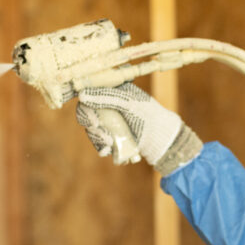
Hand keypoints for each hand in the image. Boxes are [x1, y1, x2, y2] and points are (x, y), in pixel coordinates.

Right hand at [76, 82, 201, 172]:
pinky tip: (107, 152)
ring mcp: (111, 122)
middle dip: (93, 128)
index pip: (89, 98)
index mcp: (112, 92)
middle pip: (88, 116)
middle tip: (104, 136)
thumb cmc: (148, 114)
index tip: (94, 121)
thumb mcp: (128, 102)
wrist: (162, 136)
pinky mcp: (114, 137)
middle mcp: (109, 106)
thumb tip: (82, 96)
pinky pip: (100, 142)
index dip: (86, 110)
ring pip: (93, 131)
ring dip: (97, 139)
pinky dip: (102, 147)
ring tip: (110, 146)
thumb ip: (106, 97)